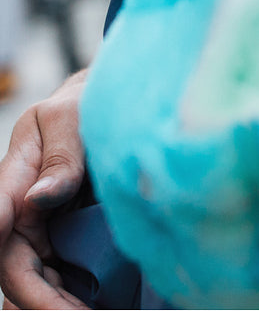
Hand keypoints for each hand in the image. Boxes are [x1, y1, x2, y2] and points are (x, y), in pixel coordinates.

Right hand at [0, 71, 89, 308]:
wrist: (112, 103)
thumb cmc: (86, 104)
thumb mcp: (72, 117)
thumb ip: (61, 158)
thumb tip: (38, 199)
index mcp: (13, 179)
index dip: (7, 257)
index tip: (28, 288)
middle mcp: (19, 211)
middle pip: (16, 268)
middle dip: (41, 300)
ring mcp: (40, 228)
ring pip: (34, 279)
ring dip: (56, 305)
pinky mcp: (63, 237)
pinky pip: (59, 274)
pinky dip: (69, 297)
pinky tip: (93, 307)